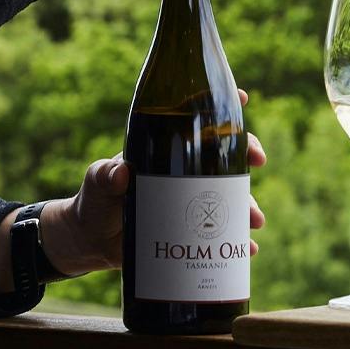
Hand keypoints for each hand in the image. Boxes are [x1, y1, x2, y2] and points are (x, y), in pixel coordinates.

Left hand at [41, 90, 266, 275]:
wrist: (91, 241)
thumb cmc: (94, 201)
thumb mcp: (96, 182)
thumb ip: (104, 176)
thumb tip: (121, 173)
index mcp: (164, 149)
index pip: (196, 119)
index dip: (221, 108)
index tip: (242, 100)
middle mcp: (184, 170)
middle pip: (223, 154)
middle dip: (245, 153)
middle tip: (258, 160)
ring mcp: (190, 200)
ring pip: (227, 195)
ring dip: (247, 203)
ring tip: (254, 219)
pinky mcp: (190, 228)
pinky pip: (220, 231)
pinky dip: (237, 240)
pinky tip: (248, 248)